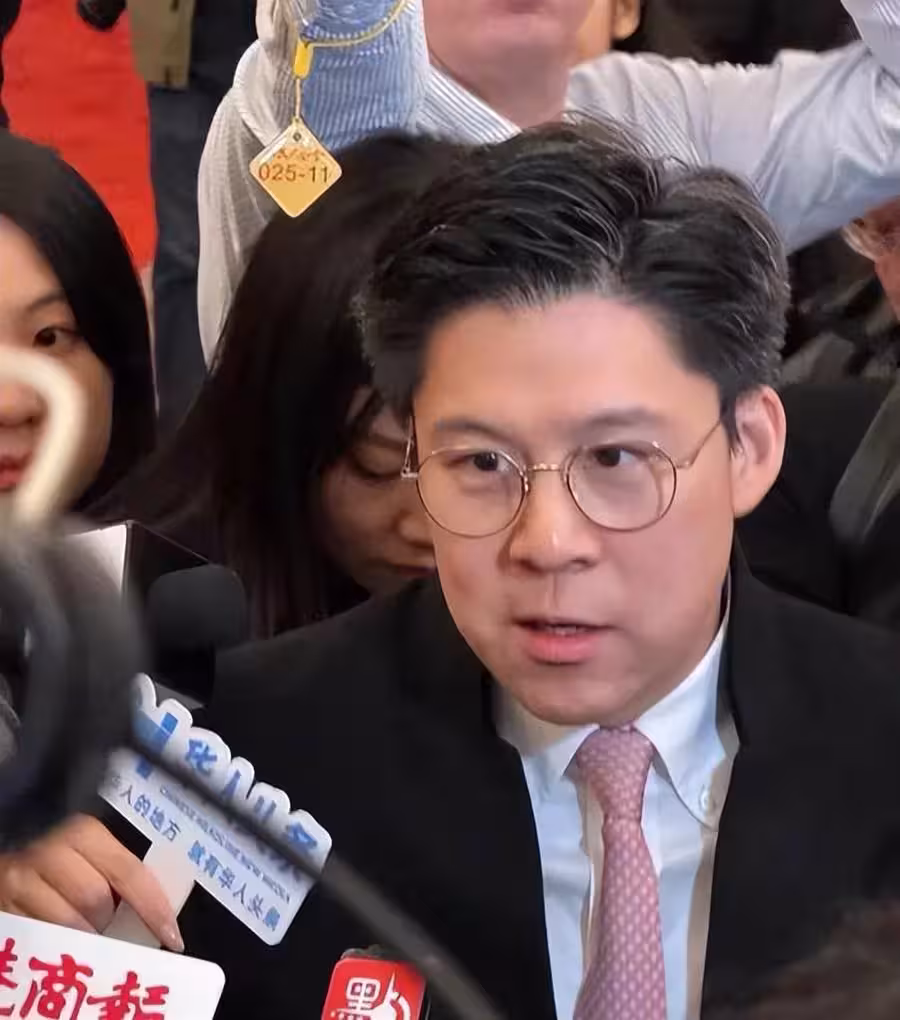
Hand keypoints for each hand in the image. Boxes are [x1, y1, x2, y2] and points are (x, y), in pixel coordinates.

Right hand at [0, 815, 182, 950]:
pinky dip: (59, 946)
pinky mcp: (3, 906)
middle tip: (110, 932)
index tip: (173, 937)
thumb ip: (119, 875)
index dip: (153, 908)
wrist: (5, 863)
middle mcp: (51, 850)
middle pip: (96, 900)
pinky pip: (41, 938)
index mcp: (84, 833)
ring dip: (86, 939)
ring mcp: (21, 879)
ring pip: (69, 924)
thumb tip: (160, 914)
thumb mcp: (89, 857)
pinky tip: (64, 945)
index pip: (128, 872)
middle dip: (109, 924)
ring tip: (87, 938)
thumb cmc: (60, 863)